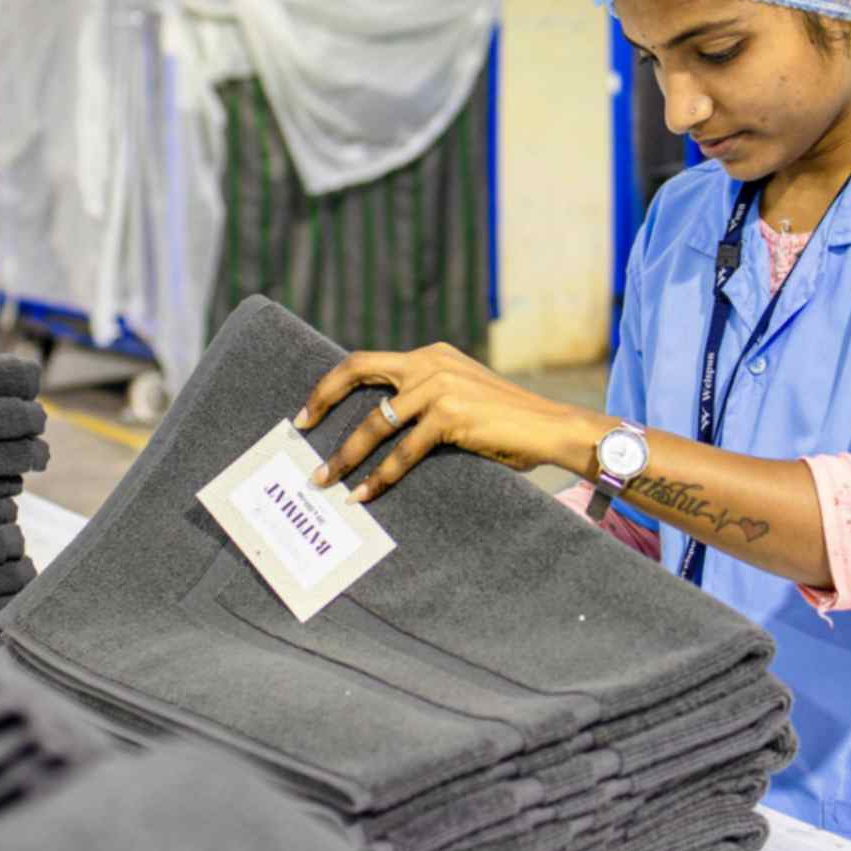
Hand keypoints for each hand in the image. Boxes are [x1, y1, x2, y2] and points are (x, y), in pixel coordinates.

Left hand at [293, 342, 598, 502]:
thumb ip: (425, 396)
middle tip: (300, 432)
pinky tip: (365, 494)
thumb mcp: (461, 393)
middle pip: (358, 372)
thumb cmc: (506, 420)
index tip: (307, 412)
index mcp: (430, 355)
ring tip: (326, 480)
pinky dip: (380, 477)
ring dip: (346, 455)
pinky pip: (403, 452)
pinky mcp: (451, 416)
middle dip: (322, 401)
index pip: (365, 361)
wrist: (550, 426)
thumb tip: (378, 424)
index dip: (330, 385)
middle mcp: (430, 364)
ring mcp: (440, 388)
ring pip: (375, 424)